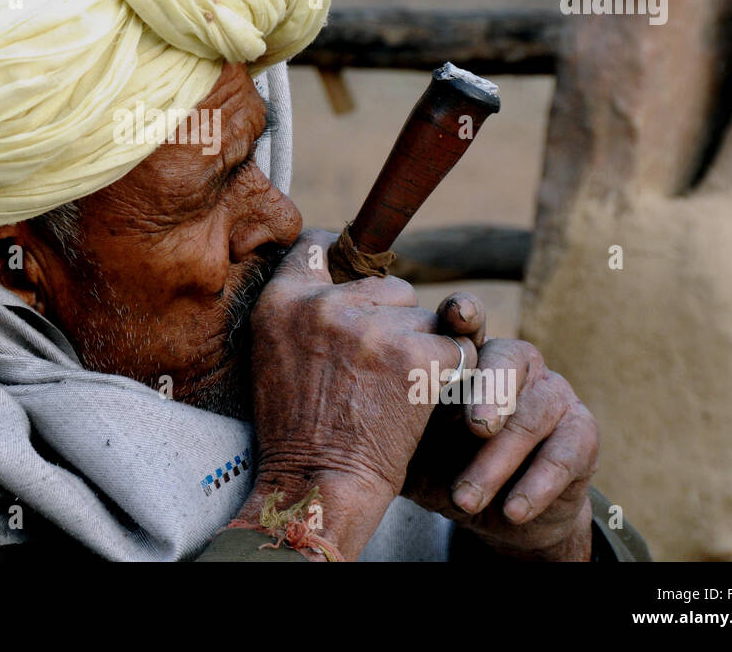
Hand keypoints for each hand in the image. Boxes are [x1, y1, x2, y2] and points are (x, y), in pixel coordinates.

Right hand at [236, 230, 474, 560]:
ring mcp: (372, 328)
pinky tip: (425, 402)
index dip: (342, 257)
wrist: (318, 486)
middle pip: (389, 287)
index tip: (355, 270)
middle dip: (395, 321)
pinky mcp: (416, 356)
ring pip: (426, 318)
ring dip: (423, 350)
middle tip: (375, 372)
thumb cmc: (297, 432)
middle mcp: (323, 305)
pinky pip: (458, 347)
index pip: (317, 245)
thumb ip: (300, 310)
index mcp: (280, 301)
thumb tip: (333, 261)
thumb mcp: (273, 355)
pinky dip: (452, 375)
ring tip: (395, 394)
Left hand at [401, 310, 598, 561]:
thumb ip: (389, 417)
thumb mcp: (411, 442)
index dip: (464, 314)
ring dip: (498, 461)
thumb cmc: (444, 462)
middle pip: (509, 359)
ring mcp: (553, 394)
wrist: (500, 511)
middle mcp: (515, 363)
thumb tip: (342, 403)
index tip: (455, 315)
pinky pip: (564, 454)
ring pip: (533, 415)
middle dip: (491, 392)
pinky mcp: (581, 434)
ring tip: (464, 500)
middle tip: (474, 426)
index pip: (468, 322)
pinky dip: (537, 485)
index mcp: (470, 353)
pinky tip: (513, 510)